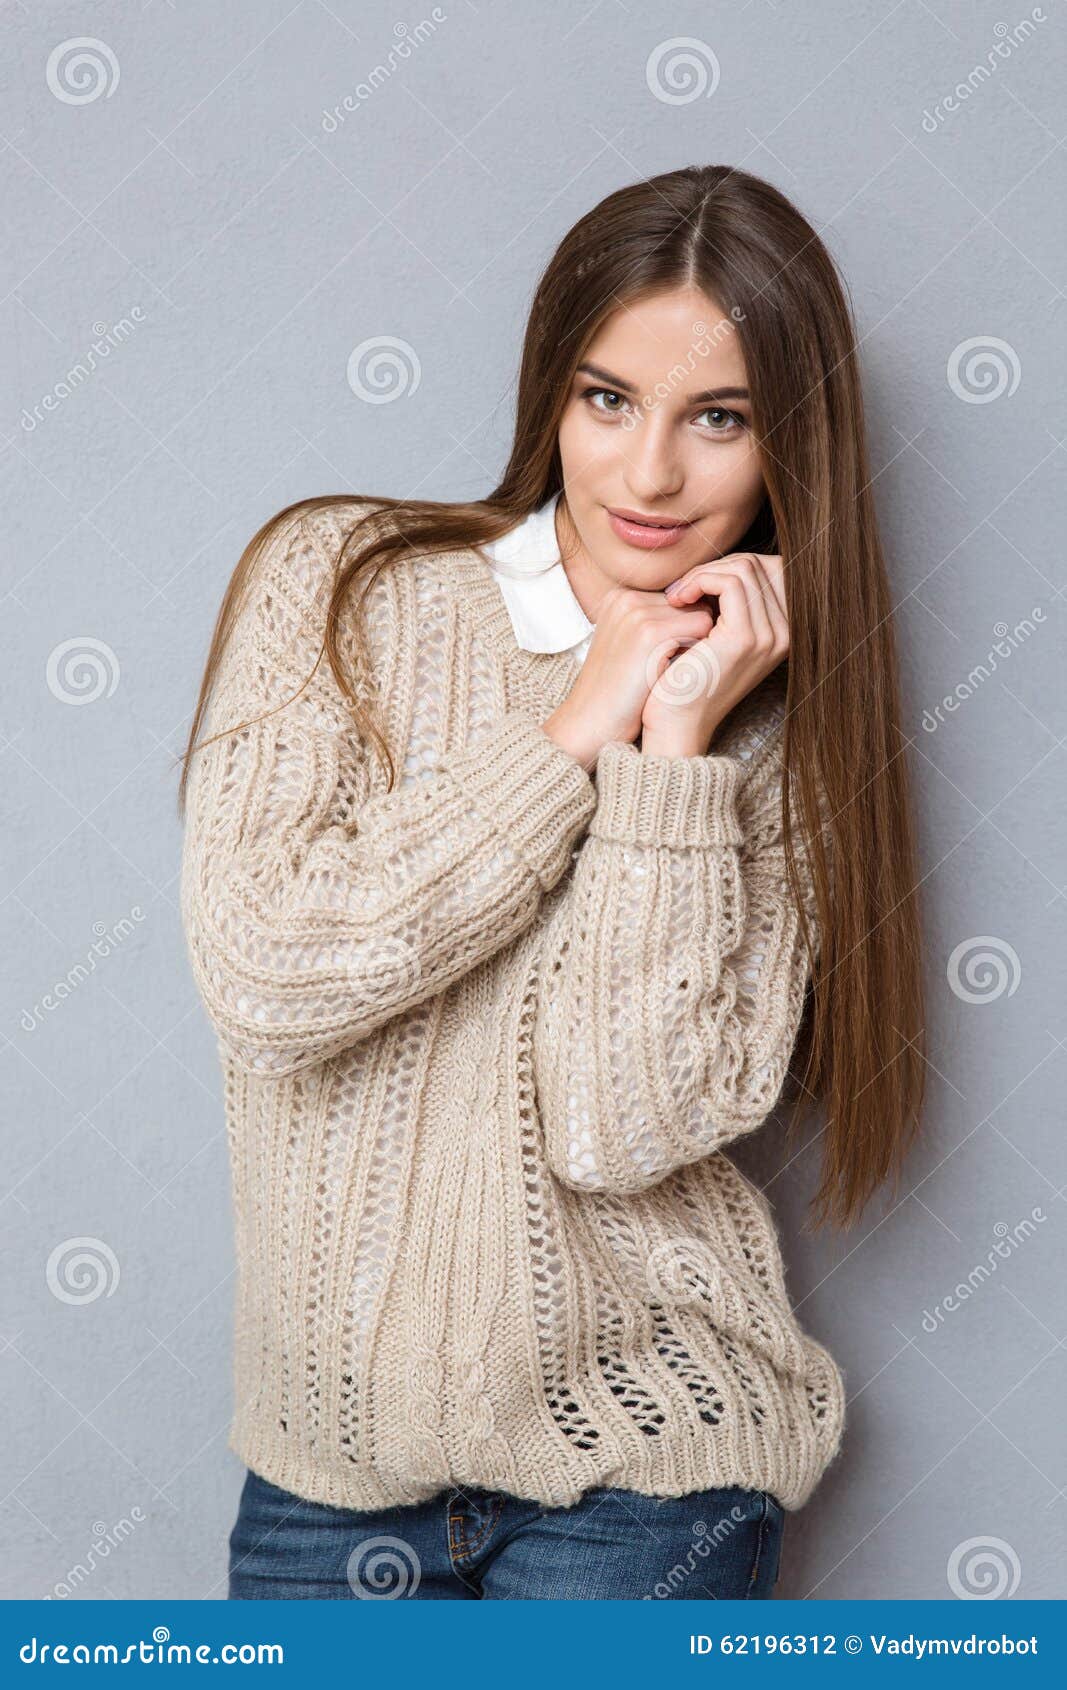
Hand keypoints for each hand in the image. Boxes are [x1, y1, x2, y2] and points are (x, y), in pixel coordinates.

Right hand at [542, 584, 715, 769]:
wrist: (591, 723)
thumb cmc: (619, 692)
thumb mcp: (631, 646)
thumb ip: (659, 623)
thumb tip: (706, 611)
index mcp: (620, 598)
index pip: (679, 600)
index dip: (682, 632)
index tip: (661, 661)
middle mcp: (627, 598)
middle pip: (692, 604)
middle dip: (691, 636)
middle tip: (665, 669)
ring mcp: (637, 613)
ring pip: (701, 614)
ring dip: (696, 645)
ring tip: (666, 671)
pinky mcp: (649, 633)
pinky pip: (702, 627)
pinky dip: (696, 652)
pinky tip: (671, 674)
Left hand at [640, 552, 788, 755]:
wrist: (676, 719)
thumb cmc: (688, 675)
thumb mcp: (716, 631)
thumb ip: (731, 600)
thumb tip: (728, 560)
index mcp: (784, 631)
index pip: (768, 569)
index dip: (728, 566)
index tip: (695, 584)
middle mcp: (786, 633)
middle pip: (757, 565)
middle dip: (714, 567)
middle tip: (681, 589)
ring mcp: (770, 636)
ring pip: (744, 569)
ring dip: (703, 574)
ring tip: (677, 595)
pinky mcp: (745, 638)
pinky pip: (730, 583)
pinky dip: (699, 581)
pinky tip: (678, 599)